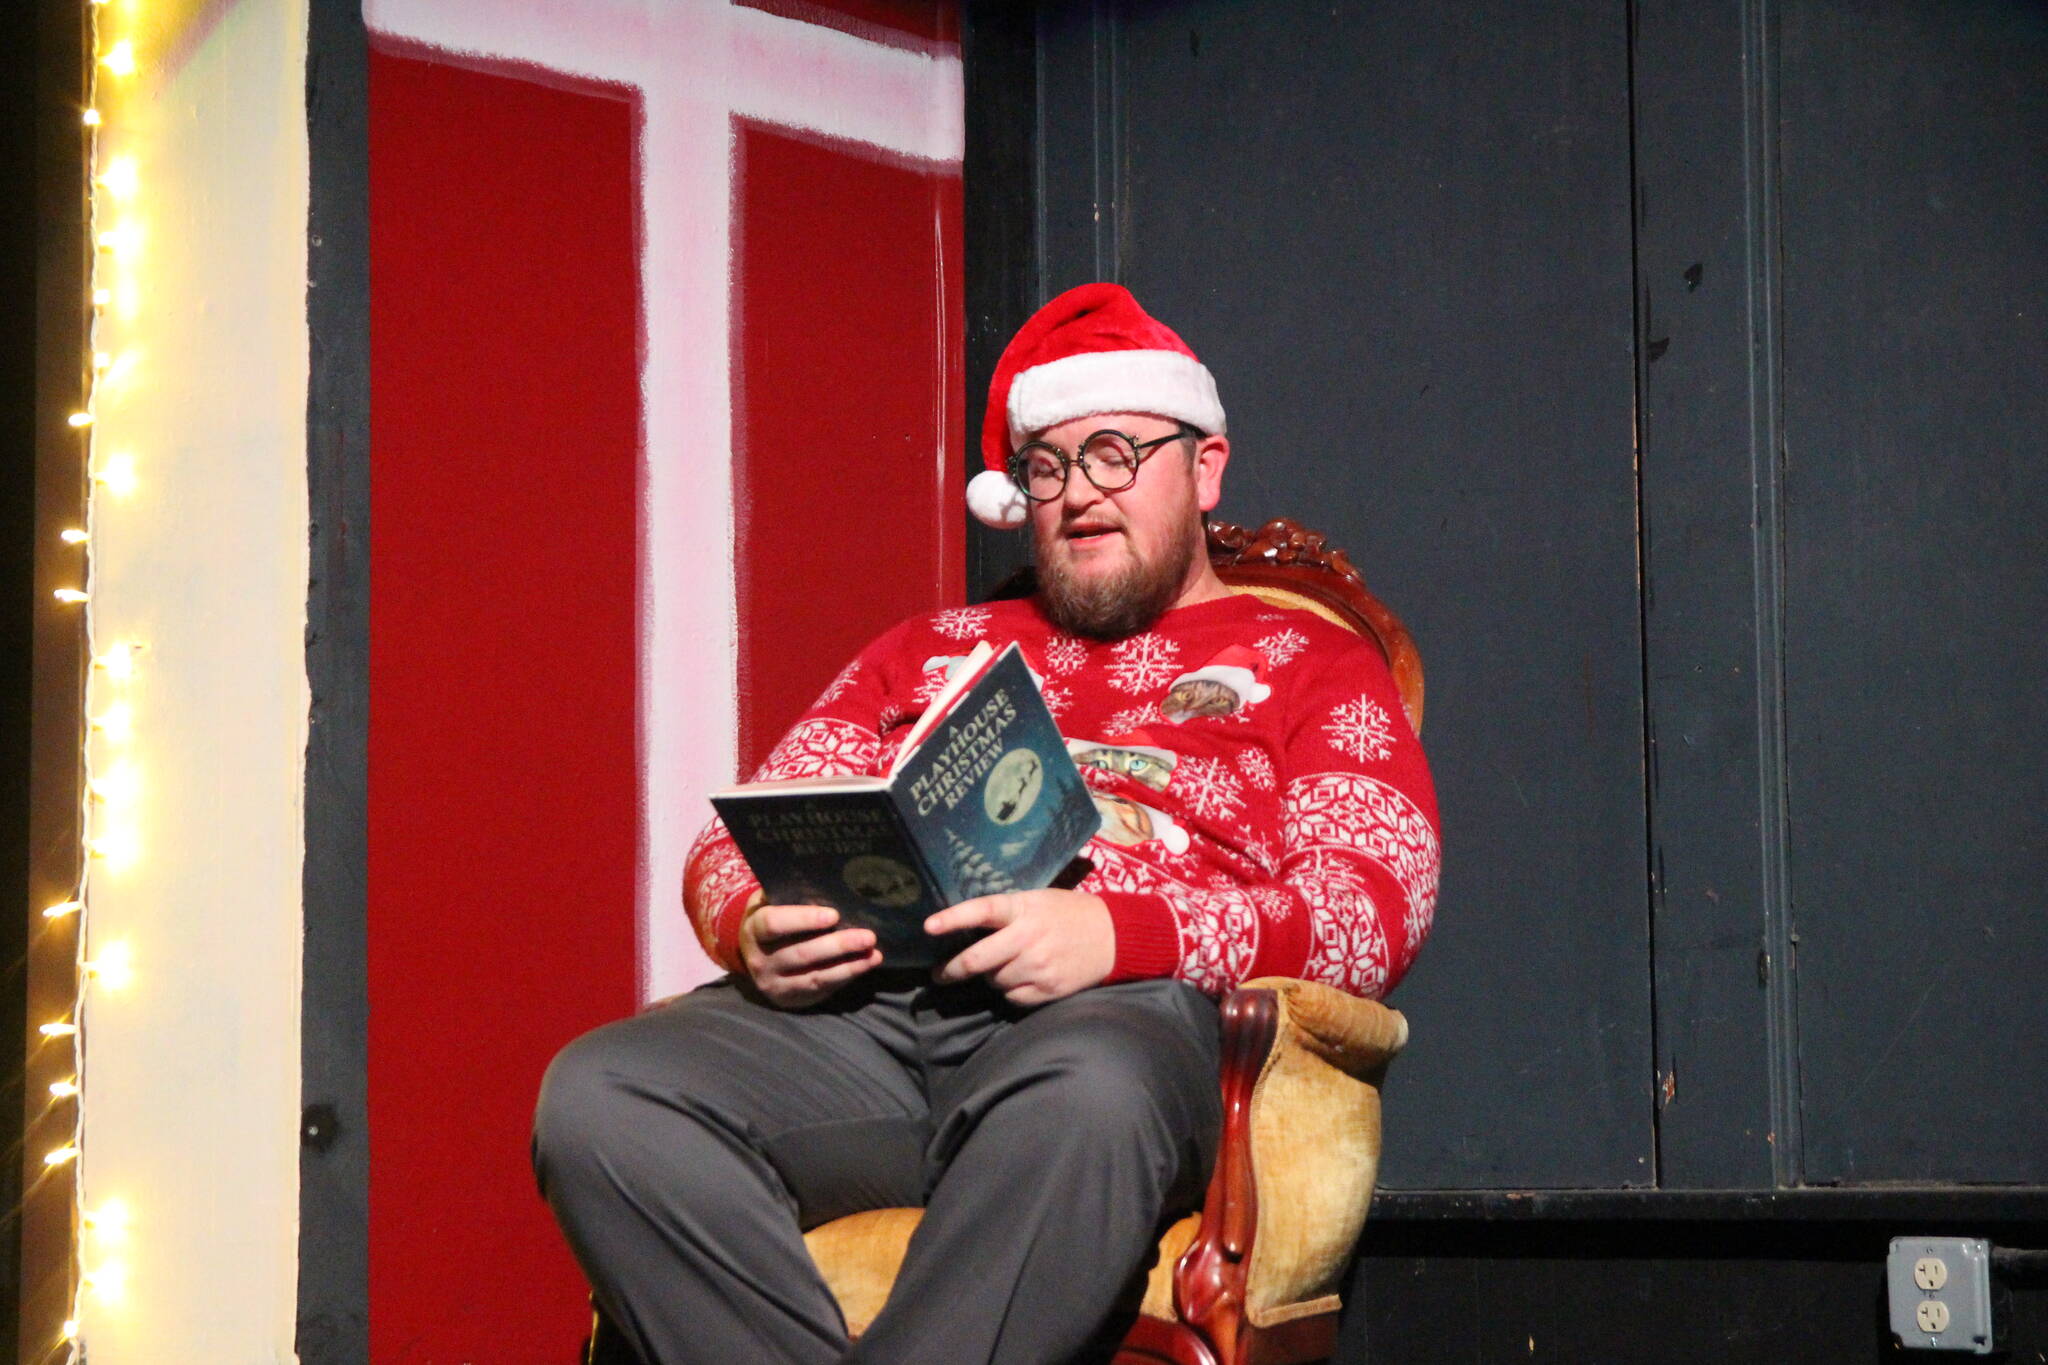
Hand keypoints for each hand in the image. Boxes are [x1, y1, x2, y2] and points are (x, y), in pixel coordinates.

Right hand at [739, 899, 882, 1009]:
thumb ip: (787, 893)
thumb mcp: (769, 902)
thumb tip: (821, 880)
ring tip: (873, 953)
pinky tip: (866, 965)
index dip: (803, 920)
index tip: (834, 915)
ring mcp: (775, 984)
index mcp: (753, 930)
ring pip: (815, 977)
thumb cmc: (770, 918)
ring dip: (849, 966)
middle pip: (801, 954)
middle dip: (837, 945)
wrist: (756, 955)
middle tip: (868, 936)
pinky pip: (822, 989)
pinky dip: (846, 977)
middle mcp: (760, 960)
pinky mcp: (791, 999)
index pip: (774, 924)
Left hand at [927, 889, 1114, 1006]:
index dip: (953, 918)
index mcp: (1023, 908)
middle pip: (977, 960)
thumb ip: (1006, 913)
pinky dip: (1010, 991)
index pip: (982, 911)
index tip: (928, 927)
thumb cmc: (1068, 913)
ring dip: (991, 977)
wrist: (1113, 936)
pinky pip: (1012, 997)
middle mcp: (1028, 937)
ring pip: (994, 981)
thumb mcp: (1037, 900)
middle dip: (952, 969)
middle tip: (940, 974)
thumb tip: (966, 931)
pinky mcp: (1048, 988)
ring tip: (1006, 966)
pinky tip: (1022, 978)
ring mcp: (1038, 966)